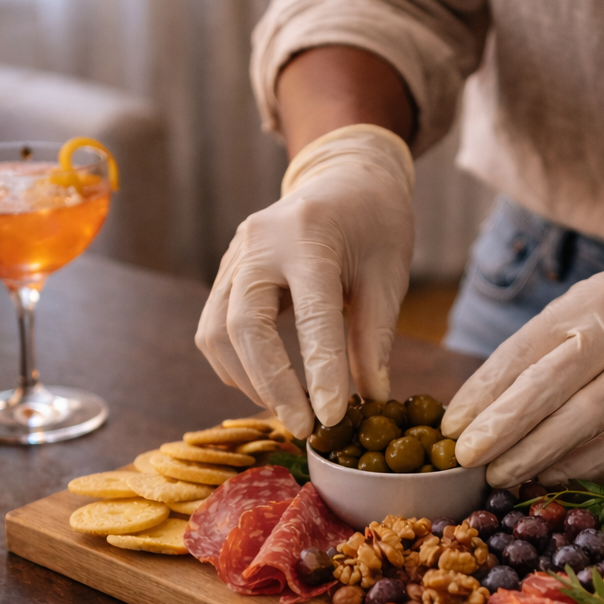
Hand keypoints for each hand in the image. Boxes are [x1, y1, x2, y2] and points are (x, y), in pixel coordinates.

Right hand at [196, 126, 413, 438]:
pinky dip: (237, 365)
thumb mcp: (389, 275)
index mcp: (310, 237)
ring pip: (217, 333)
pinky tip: (269, 385)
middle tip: (305, 427)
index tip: (333, 418)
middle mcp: (260, 243)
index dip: (322, 372)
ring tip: (290, 410)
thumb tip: (370, 400)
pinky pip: (213, 329)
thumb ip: (375, 337)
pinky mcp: (225, 272)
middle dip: (273, 385)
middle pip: (244, 327)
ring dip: (250, 380)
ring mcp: (234, 256)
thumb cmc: (375, 224)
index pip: (312, 315)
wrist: (343, 176)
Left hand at [441, 224, 603, 486]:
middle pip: (548, 387)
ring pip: (583, 423)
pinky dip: (581, 465)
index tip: (449, 426)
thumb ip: (539, 349)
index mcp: (582, 306)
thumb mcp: (582, 307)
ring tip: (499, 476)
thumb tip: (478, 407)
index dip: (482, 394)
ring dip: (535, 455)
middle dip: (501, 427)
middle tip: (465, 458)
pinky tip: (550, 474)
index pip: (521, 353)